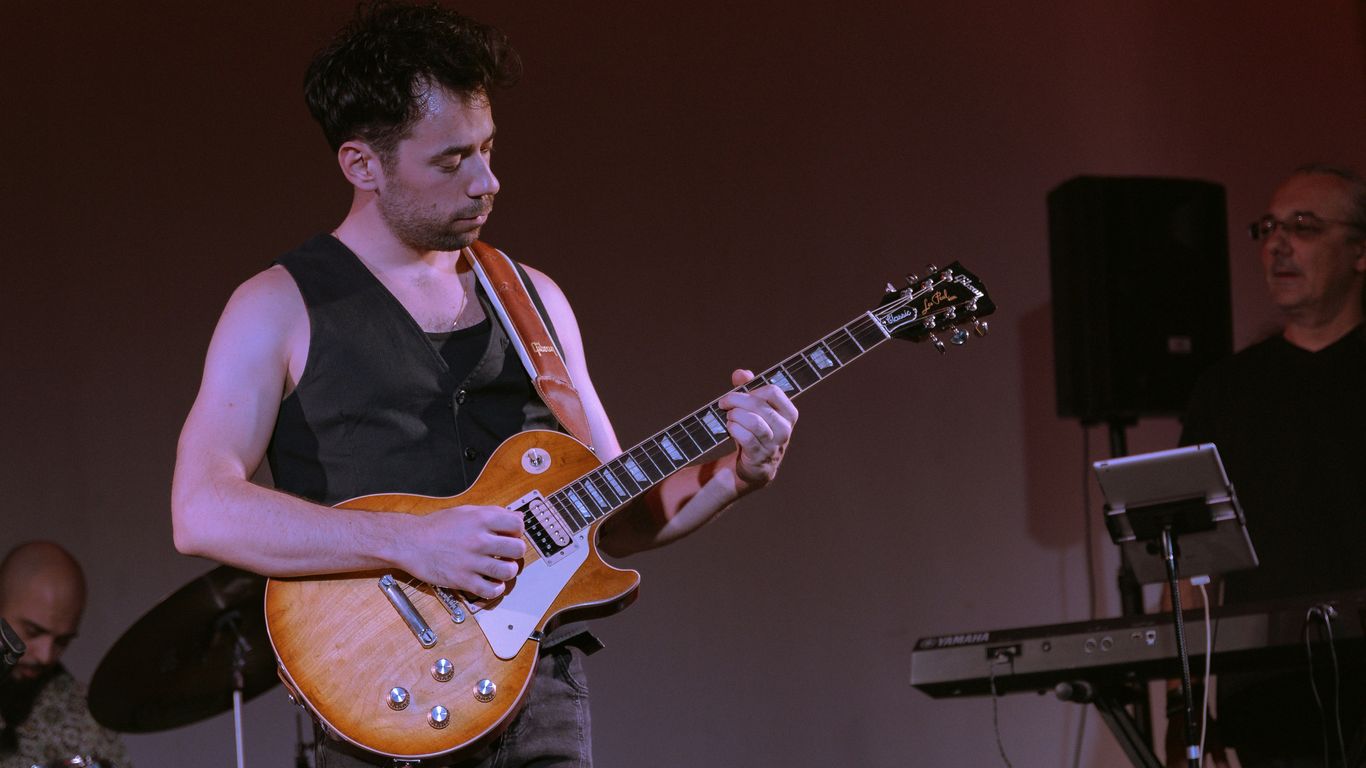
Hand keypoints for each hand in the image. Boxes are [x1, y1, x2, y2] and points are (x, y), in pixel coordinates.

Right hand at [406, 505, 526, 599]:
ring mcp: (471, 562)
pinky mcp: (462, 580)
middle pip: (518, 549)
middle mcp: (479, 540)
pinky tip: (491, 583)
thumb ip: (492, 514)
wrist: (410, 542)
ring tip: (501, 569)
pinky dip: (495, 589)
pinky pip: (491, 590)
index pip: (518, 525)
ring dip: (508, 571)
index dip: (517, 531)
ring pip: (508, 571)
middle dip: (515, 552)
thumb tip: (517, 518)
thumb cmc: (436, 527)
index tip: (510, 536)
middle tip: (507, 554)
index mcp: (481, 520)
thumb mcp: (465, 512)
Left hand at [718, 368, 797, 488]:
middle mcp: (785, 429)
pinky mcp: (760, 456)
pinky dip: (734, 429)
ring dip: (735, 415)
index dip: (752, 389)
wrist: (756, 465)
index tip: (739, 393)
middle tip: (724, 402)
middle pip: (760, 405)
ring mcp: (774, 444)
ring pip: (753, 421)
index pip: (773, 392)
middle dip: (736, 400)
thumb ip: (748, 388)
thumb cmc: (756, 431)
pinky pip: (746, 438)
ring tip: (728, 416)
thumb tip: (741, 373)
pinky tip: (730, 427)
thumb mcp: (755, 409)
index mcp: (788, 413)